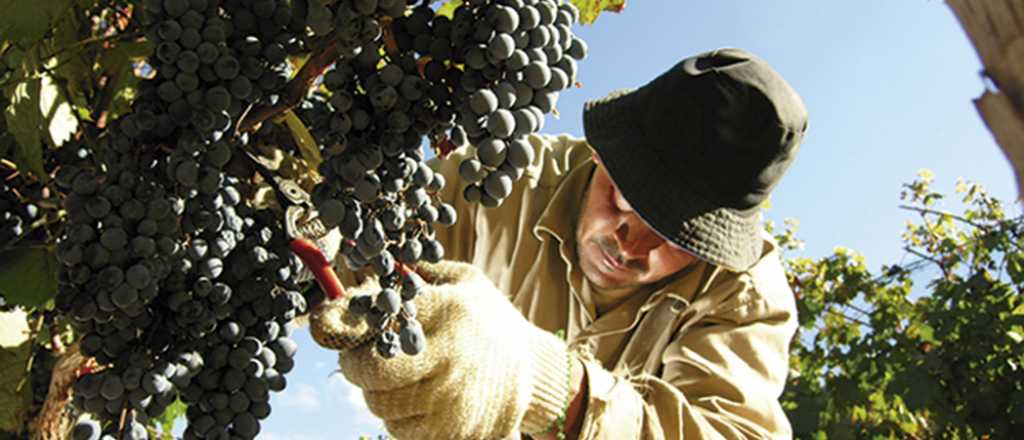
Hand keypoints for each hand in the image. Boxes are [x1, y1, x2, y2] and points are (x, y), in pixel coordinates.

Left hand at [310, 261, 572, 439]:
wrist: (533, 371)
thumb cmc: (487, 320)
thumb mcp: (462, 281)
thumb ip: (413, 275)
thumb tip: (356, 282)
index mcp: (450, 313)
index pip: (378, 320)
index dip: (342, 322)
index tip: (323, 322)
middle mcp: (449, 359)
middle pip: (370, 372)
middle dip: (355, 363)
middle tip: (363, 357)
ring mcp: (451, 402)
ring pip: (380, 405)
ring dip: (379, 391)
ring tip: (404, 377)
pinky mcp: (452, 433)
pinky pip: (399, 430)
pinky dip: (399, 416)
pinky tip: (419, 399)